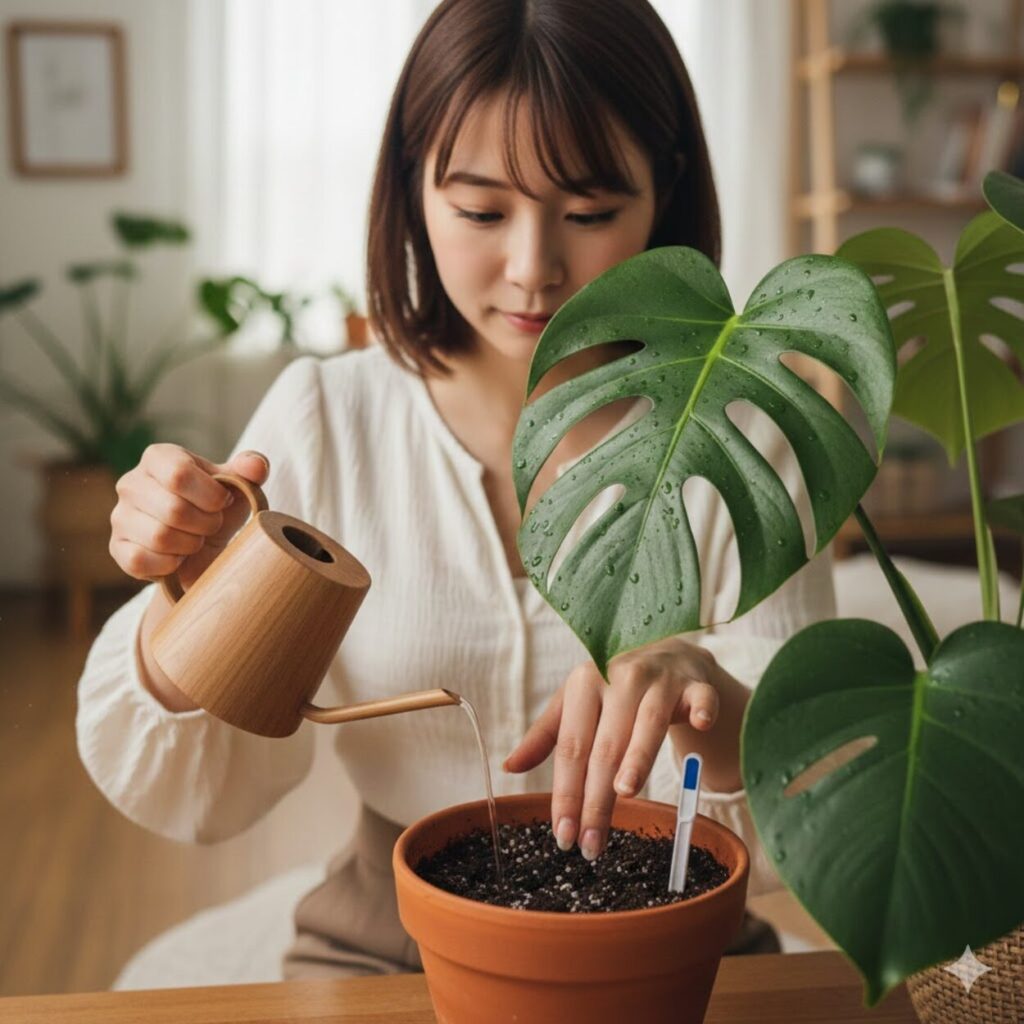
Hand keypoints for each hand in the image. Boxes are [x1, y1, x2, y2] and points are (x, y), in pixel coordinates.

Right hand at [110, 444, 270, 591]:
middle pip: (173, 509)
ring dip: (190, 545)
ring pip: (160, 537)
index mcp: (159, 457)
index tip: (223, 502)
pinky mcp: (117, 548)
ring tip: (196, 539)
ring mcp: (120, 516)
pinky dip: (169, 564)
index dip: (210, 496)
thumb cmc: (218, 509)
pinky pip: (141, 560)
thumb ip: (251, 470)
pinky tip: (178, 557)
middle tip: (212, 525)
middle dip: (206, 524)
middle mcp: (131, 482)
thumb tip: (257, 467)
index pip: (179, 474)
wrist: (202, 549)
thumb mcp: (238, 486)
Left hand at [503, 636, 735, 861]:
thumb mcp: (575, 703)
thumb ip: (545, 736)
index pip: (571, 747)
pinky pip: (700, 697)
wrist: (665, 651)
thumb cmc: (613, 686)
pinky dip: (701, 709)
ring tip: (624, 795)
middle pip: (605, 746)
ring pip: (647, 724)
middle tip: (590, 845)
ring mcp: (660, 680)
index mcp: (584, 684)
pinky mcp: (695, 683)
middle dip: (596, 799)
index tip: (563, 835)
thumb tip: (509, 767)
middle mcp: (619, 679)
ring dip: (637, 759)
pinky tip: (699, 725)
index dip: (566, 793)